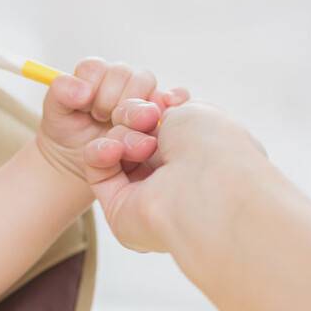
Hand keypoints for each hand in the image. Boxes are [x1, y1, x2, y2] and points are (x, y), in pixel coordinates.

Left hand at [36, 58, 186, 180]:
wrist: (85, 163)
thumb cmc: (69, 134)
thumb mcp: (57, 114)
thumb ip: (61, 93)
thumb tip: (82, 90)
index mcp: (94, 75)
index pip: (96, 68)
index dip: (90, 87)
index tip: (85, 107)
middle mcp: (121, 80)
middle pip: (125, 74)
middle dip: (111, 101)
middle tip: (103, 121)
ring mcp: (142, 95)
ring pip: (148, 86)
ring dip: (134, 108)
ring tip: (120, 129)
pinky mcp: (161, 111)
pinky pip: (176, 97)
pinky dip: (173, 100)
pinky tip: (160, 114)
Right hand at [81, 101, 267, 252]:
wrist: (206, 188)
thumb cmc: (213, 148)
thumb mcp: (194, 111)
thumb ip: (165, 110)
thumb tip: (149, 113)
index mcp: (197, 153)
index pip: (161, 124)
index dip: (153, 107)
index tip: (162, 102)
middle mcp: (172, 175)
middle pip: (134, 133)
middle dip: (135, 119)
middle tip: (148, 119)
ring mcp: (146, 193)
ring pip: (115, 149)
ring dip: (123, 136)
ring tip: (143, 146)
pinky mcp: (119, 208)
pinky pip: (97, 172)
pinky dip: (100, 153)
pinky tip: (114, 151)